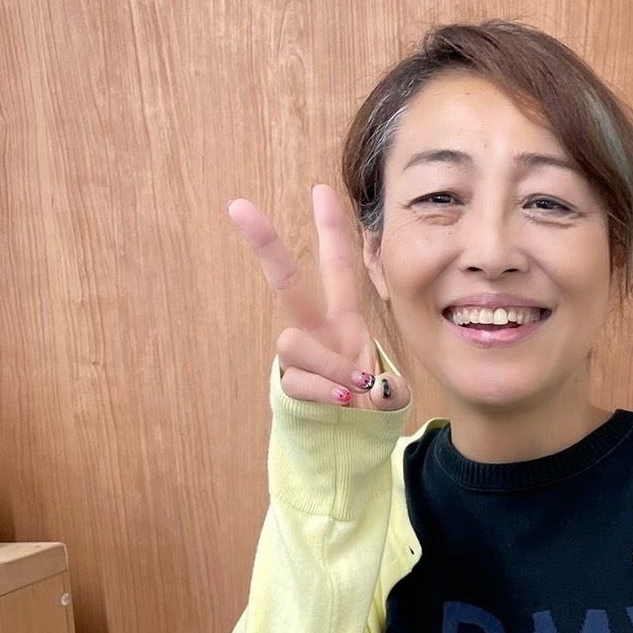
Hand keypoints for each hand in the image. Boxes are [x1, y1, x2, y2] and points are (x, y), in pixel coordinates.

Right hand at [227, 184, 409, 411]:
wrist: (348, 442)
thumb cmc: (369, 407)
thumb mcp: (393, 393)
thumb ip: (391, 390)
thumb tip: (374, 388)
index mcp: (344, 320)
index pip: (338, 268)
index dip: (332, 230)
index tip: (322, 189)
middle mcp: (316, 331)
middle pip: (285, 282)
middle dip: (264, 245)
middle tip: (239, 206)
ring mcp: (300, 357)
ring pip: (294, 342)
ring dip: (327, 363)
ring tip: (354, 387)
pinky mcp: (289, 384)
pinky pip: (298, 379)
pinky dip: (322, 389)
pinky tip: (342, 399)